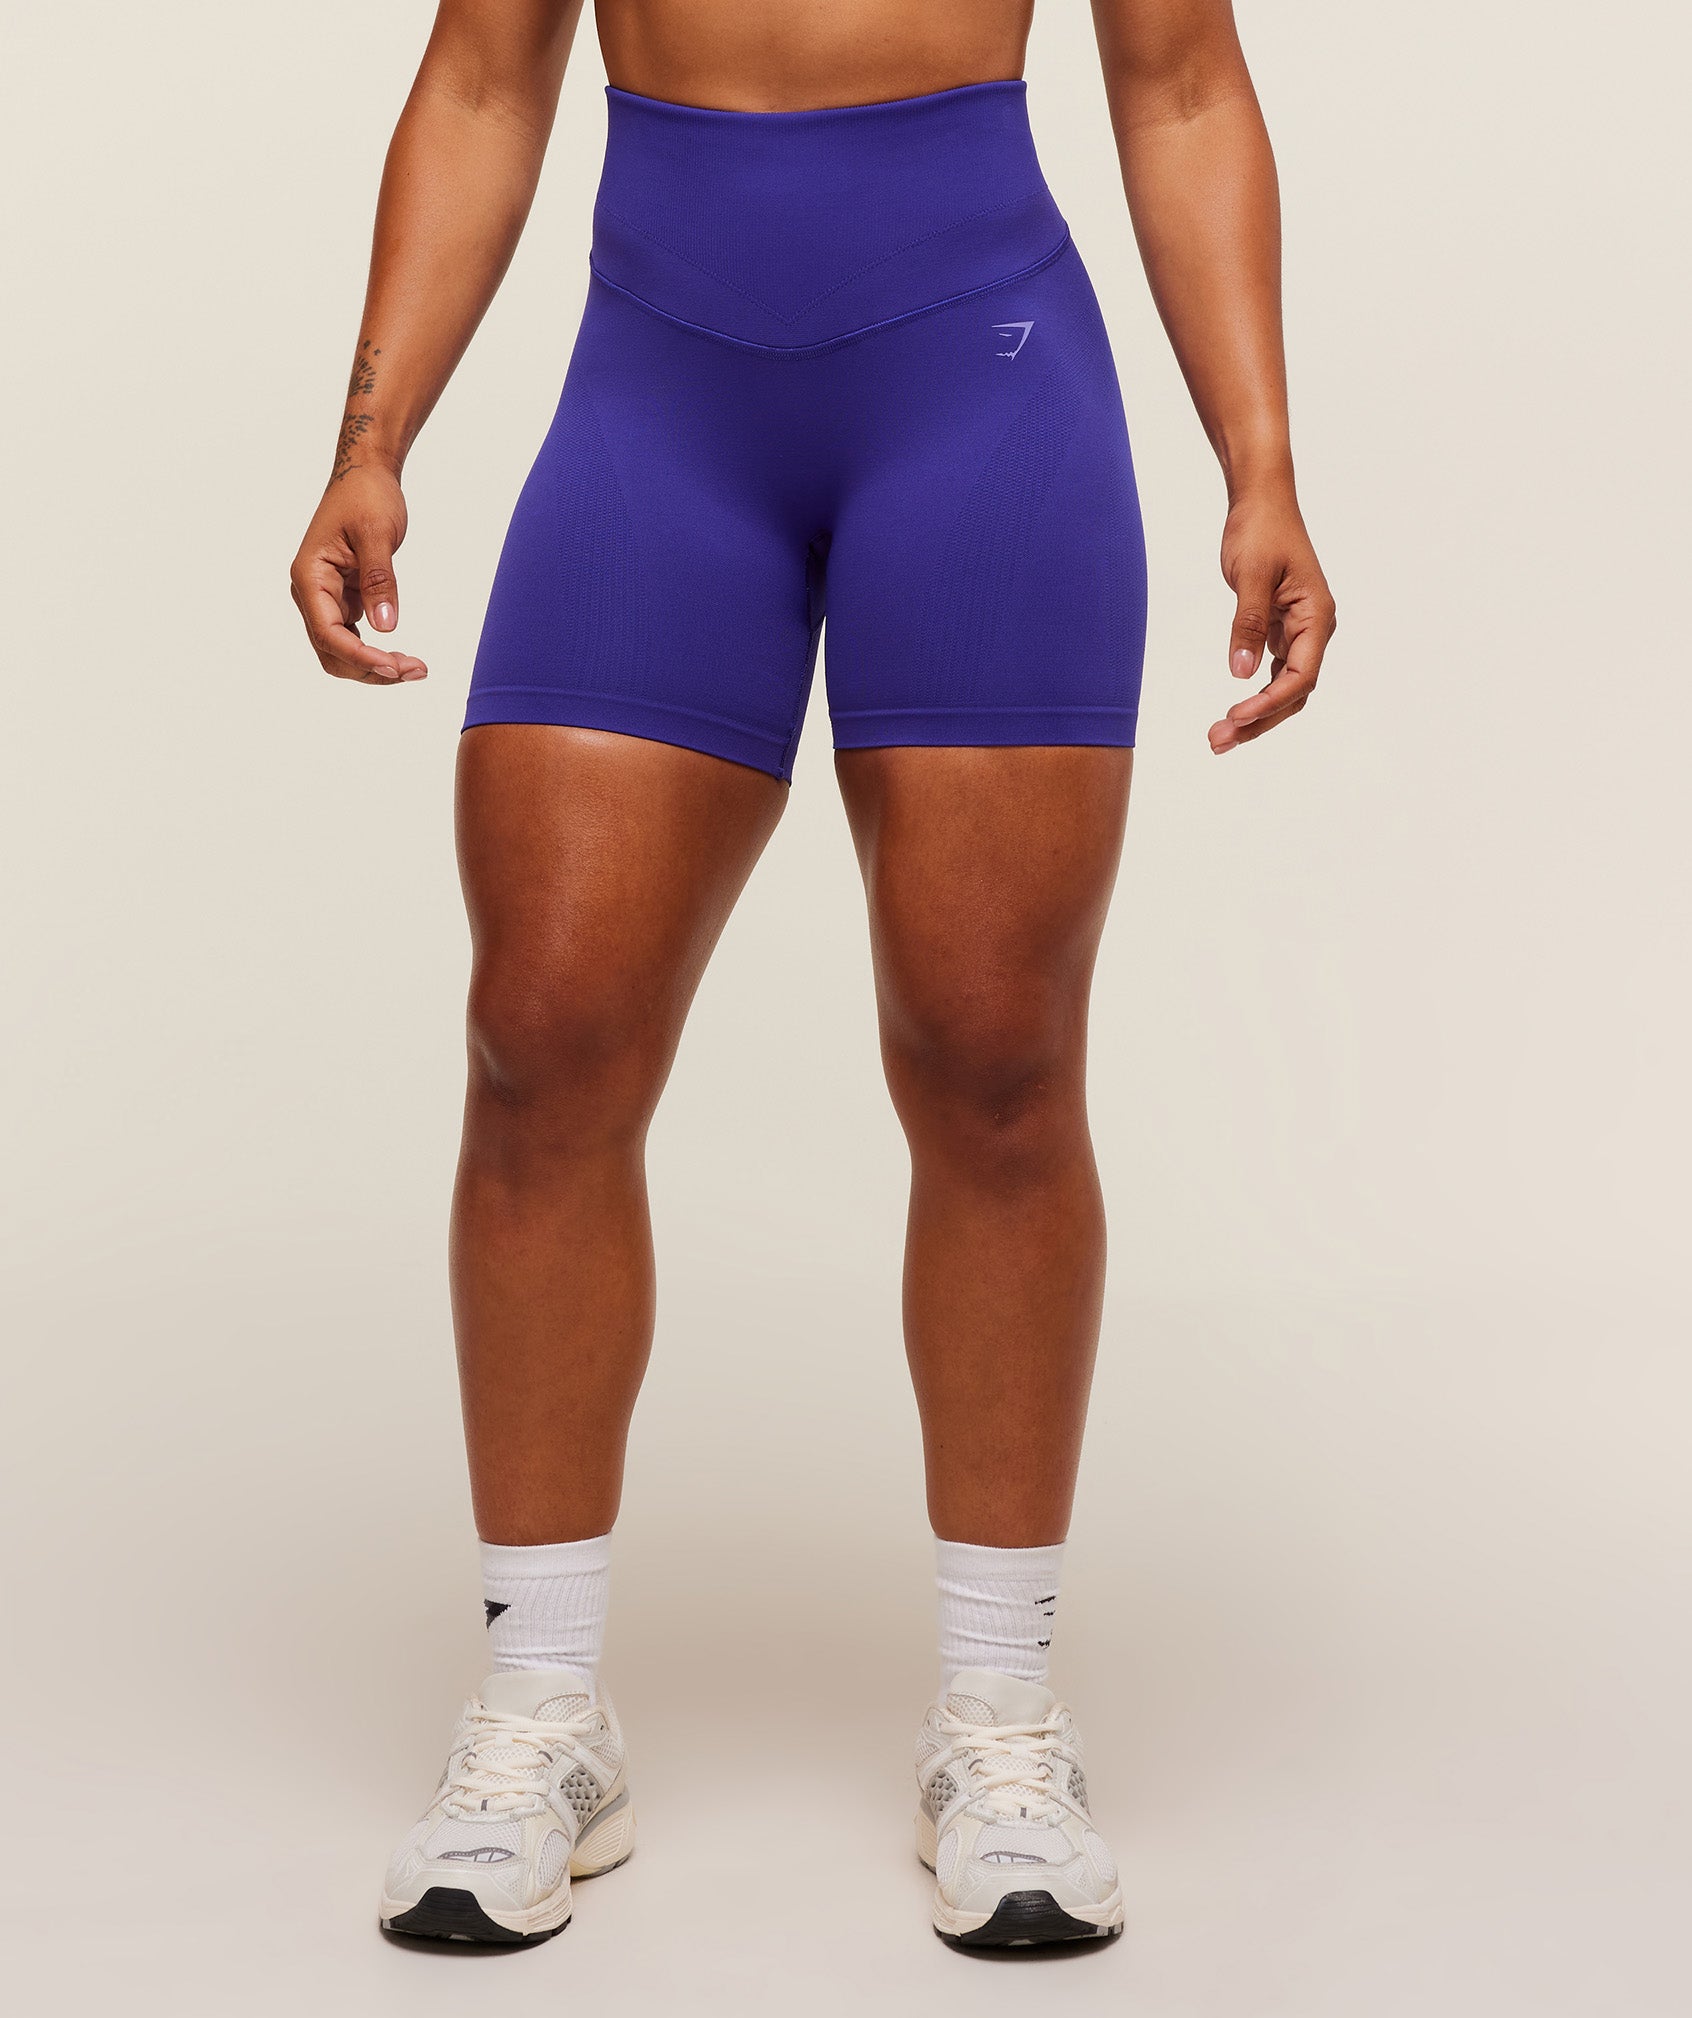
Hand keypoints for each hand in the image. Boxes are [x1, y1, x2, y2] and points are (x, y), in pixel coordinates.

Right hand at [289, 461, 427, 684]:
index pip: (328, 633)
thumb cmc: (367, 496)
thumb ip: (379, 580)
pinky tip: (403, 657)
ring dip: (375, 665)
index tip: (395, 668)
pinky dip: (376, 651)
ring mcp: (326, 598)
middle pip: (332, 651)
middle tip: (414, 671)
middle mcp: (311, 592)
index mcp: (309, 576)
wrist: (365, 475)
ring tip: (415, 668)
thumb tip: (385, 627)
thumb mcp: (377, 534)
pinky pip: (354, 637)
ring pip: (342, 651)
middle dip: (370, 669)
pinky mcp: (343, 599)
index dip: (360, 657)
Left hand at [1211, 486, 1334, 751]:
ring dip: (1255, 713)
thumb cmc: (1260, 530)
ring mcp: (1298, 631)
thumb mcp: (1251, 576)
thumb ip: (1247, 624)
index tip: (1236, 716)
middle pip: (1293, 692)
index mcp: (1317, 617)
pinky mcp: (1280, 628)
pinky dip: (1253, 693)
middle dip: (1259, 720)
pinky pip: (1272, 672)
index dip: (1269, 703)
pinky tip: (1232, 712)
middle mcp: (1314, 629)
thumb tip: (1239, 672)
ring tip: (1220, 736)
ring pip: (1282, 686)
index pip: (1300, 676)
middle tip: (1218, 741)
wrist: (1261, 501)